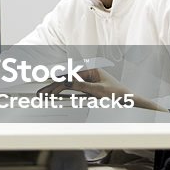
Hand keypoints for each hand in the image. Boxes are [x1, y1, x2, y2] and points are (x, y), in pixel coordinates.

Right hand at [45, 68, 165, 111]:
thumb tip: (66, 81)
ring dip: (55, 90)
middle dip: (52, 86)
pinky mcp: (87, 88)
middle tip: (41, 93)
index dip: (56, 81)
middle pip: (66, 80)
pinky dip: (63, 92)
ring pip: (67, 85)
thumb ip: (81, 85)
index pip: (69, 75)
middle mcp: (88, 74)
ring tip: (44, 94)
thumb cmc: (118, 93)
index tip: (47, 85)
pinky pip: (72, 89)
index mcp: (91, 70)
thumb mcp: (99, 90)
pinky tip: (55, 94)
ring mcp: (87, 81)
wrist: (129, 100)